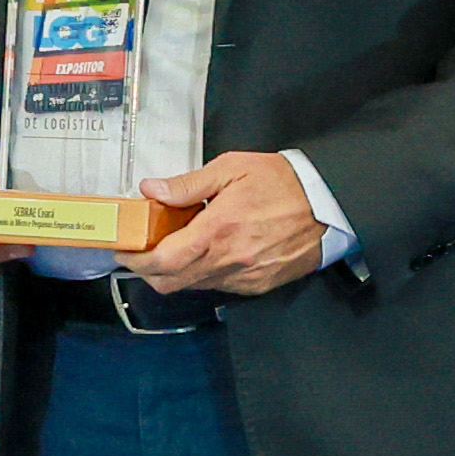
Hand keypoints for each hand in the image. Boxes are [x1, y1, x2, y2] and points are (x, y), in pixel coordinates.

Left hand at [130, 149, 336, 298]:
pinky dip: (205, 275)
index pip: (163, 261)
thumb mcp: (231, 169)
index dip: (136, 261)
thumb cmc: (283, 181)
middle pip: (171, 282)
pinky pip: (220, 287)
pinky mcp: (261, 284)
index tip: (123, 251)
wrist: (331, 203)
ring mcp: (246, 277)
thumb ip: (187, 184)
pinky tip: (208, 253)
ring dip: (177, 273)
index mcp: (218, 231)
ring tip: (176, 247)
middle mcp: (230, 261)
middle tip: (142, 252)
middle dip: (149, 271)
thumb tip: (151, 189)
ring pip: (195, 286)